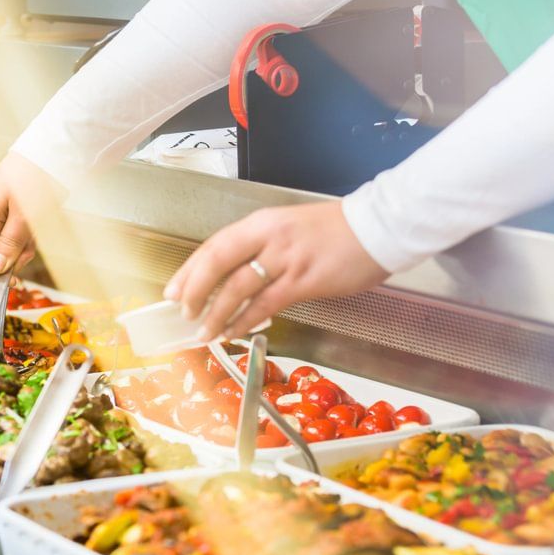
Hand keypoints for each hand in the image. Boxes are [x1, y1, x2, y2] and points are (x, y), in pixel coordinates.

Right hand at [0, 153, 62, 280]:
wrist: (52, 153)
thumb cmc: (35, 179)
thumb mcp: (24, 217)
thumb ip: (8, 245)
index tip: (9, 283)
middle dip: (8, 259)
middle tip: (28, 250)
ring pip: (1, 247)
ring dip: (19, 249)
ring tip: (34, 233)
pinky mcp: (8, 213)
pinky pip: (11, 236)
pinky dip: (24, 239)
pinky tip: (34, 228)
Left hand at [164, 201, 388, 339]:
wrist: (380, 226)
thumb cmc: (337, 230)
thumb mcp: (290, 229)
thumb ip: (261, 249)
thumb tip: (232, 278)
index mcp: (263, 223)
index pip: (214, 245)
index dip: (189, 270)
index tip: (173, 289)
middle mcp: (270, 237)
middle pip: (217, 262)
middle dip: (194, 289)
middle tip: (182, 310)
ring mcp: (287, 258)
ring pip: (238, 286)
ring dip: (216, 312)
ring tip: (204, 330)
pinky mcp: (306, 280)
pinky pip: (266, 304)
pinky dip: (245, 320)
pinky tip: (233, 331)